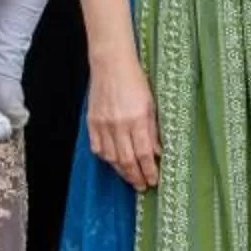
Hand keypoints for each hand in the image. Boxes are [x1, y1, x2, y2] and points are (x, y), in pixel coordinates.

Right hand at [86, 55, 161, 189]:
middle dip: (136, 176)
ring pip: (111, 157)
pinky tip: (113, 162)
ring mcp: (103, 124)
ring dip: (121, 171)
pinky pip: (97, 147)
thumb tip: (157, 153)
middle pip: (127, 160)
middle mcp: (119, 125)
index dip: (149, 171)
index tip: (153, 180)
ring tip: (130, 177)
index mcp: (137, 120)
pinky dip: (106, 158)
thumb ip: (153, 130)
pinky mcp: (92, 122)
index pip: (143, 154)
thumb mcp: (151, 104)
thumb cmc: (135, 81)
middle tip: (142, 186)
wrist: (111, 64)